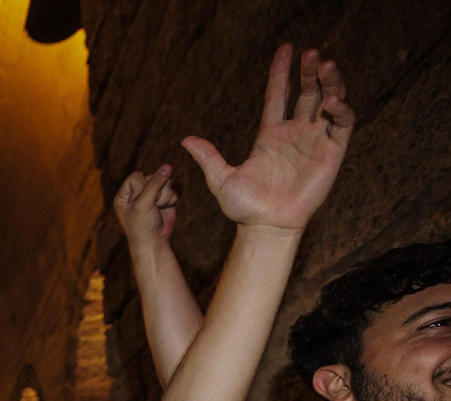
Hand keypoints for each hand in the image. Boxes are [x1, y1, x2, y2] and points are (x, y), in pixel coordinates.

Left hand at [114, 165, 178, 245]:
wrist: (154, 242)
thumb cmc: (142, 226)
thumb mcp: (144, 204)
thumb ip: (155, 184)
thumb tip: (168, 166)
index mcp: (124, 193)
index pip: (137, 176)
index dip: (143, 187)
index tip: (141, 202)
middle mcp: (138, 191)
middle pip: (154, 177)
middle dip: (157, 193)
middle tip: (153, 208)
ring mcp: (153, 193)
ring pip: (167, 181)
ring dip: (166, 196)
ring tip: (158, 209)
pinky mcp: (166, 196)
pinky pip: (175, 187)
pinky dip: (173, 197)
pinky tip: (167, 207)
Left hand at [181, 45, 352, 233]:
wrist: (267, 227)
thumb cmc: (244, 207)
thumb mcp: (221, 179)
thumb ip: (208, 157)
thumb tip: (185, 139)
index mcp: (270, 134)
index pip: (278, 94)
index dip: (282, 71)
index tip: (287, 48)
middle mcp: (294, 133)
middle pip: (307, 92)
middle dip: (310, 71)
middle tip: (311, 53)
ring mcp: (314, 141)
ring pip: (328, 102)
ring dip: (330, 83)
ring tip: (326, 65)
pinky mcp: (331, 153)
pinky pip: (341, 125)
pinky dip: (341, 110)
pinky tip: (333, 101)